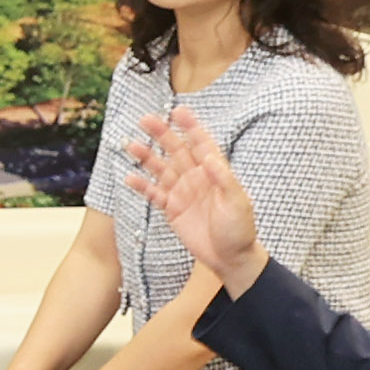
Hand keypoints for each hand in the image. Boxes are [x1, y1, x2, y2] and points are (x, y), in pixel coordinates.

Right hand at [125, 112, 269, 296]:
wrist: (230, 258)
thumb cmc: (240, 230)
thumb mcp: (237, 203)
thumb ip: (223, 180)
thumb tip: (208, 158)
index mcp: (214, 172)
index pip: (201, 143)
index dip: (190, 126)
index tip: (178, 111)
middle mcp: (196, 177)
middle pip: (176, 150)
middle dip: (162, 134)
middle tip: (146, 119)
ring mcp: (183, 192)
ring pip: (161, 168)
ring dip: (147, 156)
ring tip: (131, 145)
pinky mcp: (172, 209)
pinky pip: (154, 194)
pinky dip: (142, 186)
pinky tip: (130, 177)